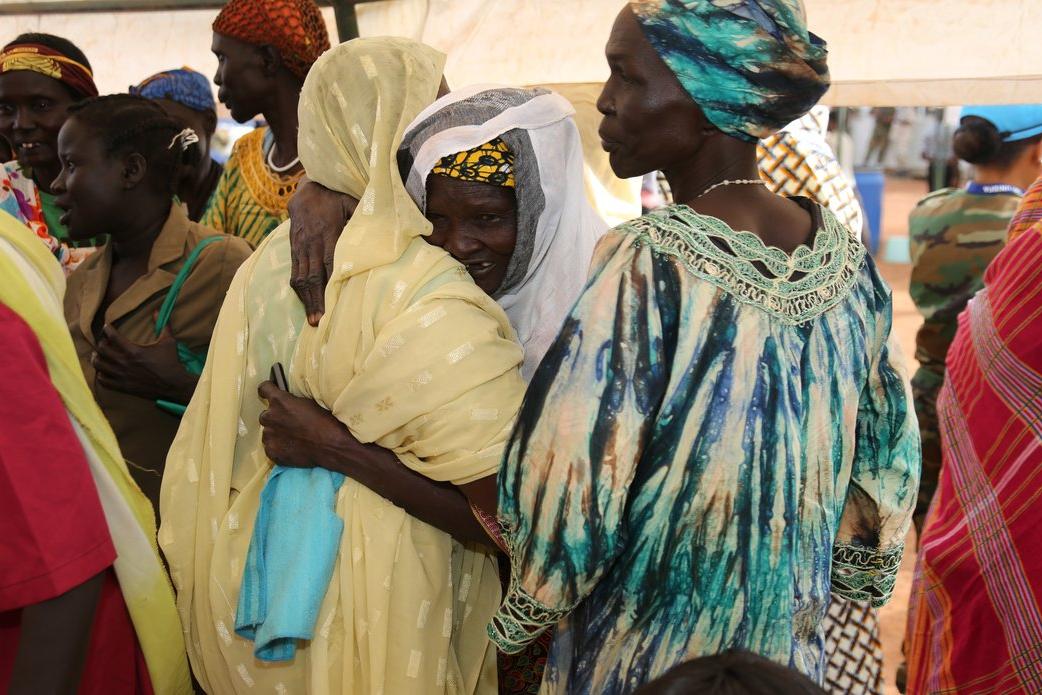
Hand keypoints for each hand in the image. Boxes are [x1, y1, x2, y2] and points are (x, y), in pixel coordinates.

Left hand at [93, 325, 196, 402]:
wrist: (173, 385)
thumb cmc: (171, 363)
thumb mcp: (168, 342)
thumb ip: (163, 325)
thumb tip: (157, 310)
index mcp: (133, 351)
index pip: (112, 336)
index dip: (107, 329)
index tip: (106, 327)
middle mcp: (124, 363)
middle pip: (101, 350)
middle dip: (100, 343)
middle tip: (104, 342)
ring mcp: (122, 376)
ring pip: (98, 365)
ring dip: (97, 358)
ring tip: (99, 355)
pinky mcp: (122, 386)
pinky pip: (103, 380)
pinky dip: (101, 374)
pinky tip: (104, 371)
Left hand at [258, 380, 376, 470]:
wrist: (330, 446)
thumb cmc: (324, 422)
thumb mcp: (309, 403)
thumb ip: (291, 402)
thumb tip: (287, 404)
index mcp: (279, 401)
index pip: (264, 389)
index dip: (267, 391)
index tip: (269, 393)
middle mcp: (269, 417)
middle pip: (265, 415)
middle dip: (275, 418)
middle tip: (289, 423)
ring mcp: (269, 436)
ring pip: (268, 432)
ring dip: (276, 433)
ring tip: (292, 438)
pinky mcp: (272, 452)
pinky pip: (271, 447)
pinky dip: (279, 447)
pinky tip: (292, 448)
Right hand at [288, 177, 358, 326]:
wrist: (308, 188)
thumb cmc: (336, 198)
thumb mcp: (352, 203)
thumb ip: (364, 218)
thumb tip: (386, 231)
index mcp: (330, 231)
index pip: (331, 261)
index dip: (331, 283)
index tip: (335, 301)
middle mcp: (313, 241)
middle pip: (313, 275)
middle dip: (316, 300)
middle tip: (319, 322)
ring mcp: (301, 246)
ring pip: (301, 276)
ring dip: (306, 300)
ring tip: (311, 320)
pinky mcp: (293, 248)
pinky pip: (294, 271)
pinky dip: (299, 289)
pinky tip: (304, 304)